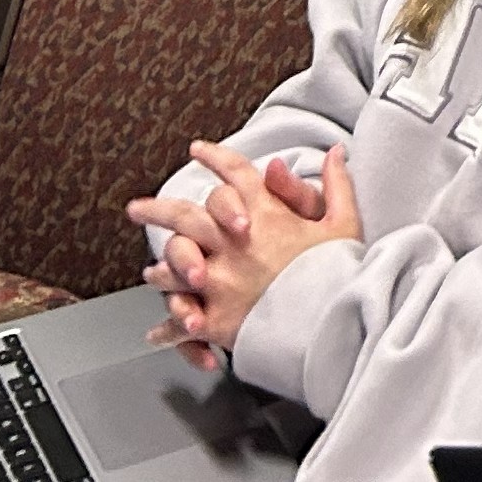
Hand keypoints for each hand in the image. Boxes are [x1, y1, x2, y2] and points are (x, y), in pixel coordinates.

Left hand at [128, 142, 362, 368]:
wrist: (331, 321)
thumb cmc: (337, 273)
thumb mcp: (344, 223)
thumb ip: (336, 184)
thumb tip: (335, 152)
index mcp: (264, 215)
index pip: (235, 174)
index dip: (215, 157)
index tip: (198, 149)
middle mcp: (233, 243)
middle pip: (184, 215)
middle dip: (156, 209)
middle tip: (137, 209)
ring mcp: (219, 280)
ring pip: (173, 267)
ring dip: (162, 270)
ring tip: (153, 274)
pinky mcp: (215, 318)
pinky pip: (180, 322)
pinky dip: (167, 329)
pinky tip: (159, 332)